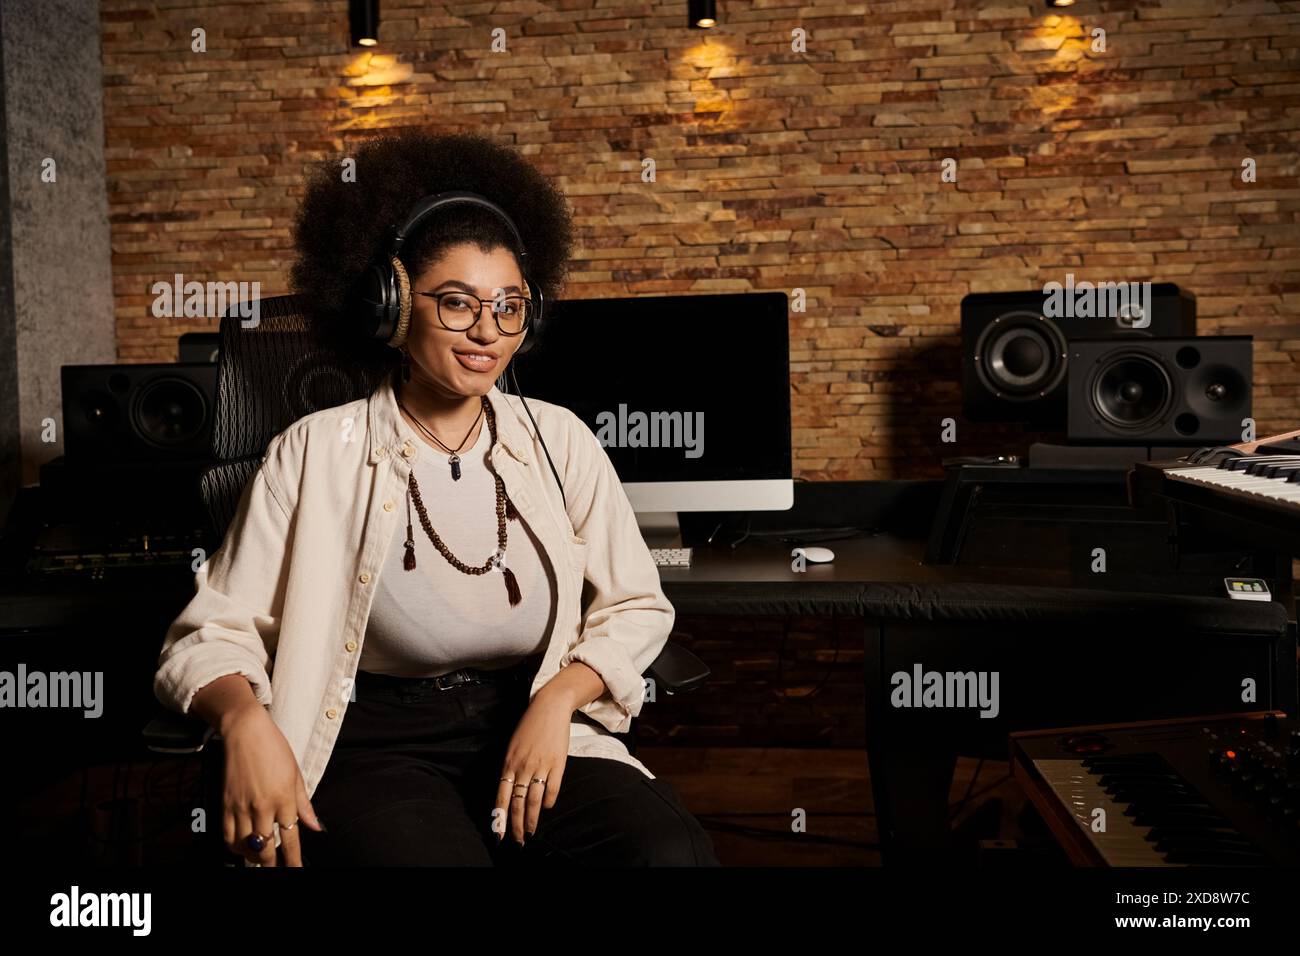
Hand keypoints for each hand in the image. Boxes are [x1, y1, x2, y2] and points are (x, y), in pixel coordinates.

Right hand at [220, 705, 324, 865]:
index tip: (295, 869)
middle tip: (276, 867)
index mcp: (284, 798)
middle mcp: (262, 806)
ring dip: (253, 857)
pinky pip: (227, 835)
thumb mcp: (296, 775)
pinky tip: (242, 847)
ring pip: (245, 846)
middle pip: (265, 848)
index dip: (292, 860)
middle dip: (272, 864)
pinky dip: (234, 846)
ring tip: (261, 859)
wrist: (246, 732)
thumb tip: (316, 826)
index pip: (290, 839)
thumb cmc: (274, 748)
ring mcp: (241, 806)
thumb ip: (305, 804)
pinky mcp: (225, 803)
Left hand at [494, 686, 574, 845]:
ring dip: (532, 819)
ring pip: (534, 801)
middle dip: (516, 826)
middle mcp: (522, 767)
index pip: (502, 797)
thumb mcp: (512, 746)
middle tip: (518, 841)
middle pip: (518, 804)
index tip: (499, 835)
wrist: (550, 706)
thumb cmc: (529, 726)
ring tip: (531, 832)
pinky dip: (549, 801)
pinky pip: (552, 788)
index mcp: (508, 763)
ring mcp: (541, 765)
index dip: (500, 818)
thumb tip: (508, 791)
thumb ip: (510, 768)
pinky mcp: (557, 763)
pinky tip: (546, 808)